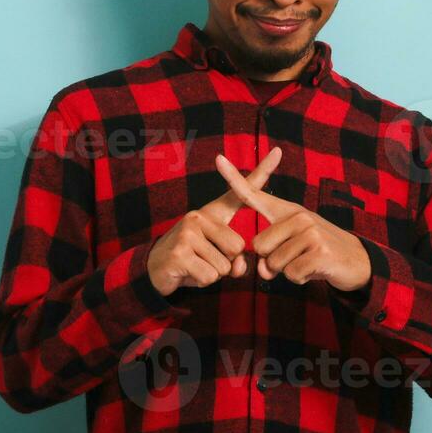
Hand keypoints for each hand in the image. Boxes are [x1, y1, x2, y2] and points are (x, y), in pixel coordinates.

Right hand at [147, 147, 282, 297]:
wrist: (153, 270)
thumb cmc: (192, 260)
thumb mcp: (217, 257)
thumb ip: (236, 260)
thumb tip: (238, 266)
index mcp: (212, 213)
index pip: (240, 192)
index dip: (262, 172)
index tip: (278, 151)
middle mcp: (199, 215)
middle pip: (238, 247)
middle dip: (226, 263)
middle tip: (204, 259)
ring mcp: (187, 232)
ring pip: (224, 266)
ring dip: (213, 274)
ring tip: (195, 265)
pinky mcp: (180, 252)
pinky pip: (210, 276)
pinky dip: (202, 282)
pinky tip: (187, 272)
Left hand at [213, 155, 372, 292]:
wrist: (356, 261)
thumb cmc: (317, 253)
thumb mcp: (291, 250)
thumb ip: (269, 258)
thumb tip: (263, 270)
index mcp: (287, 211)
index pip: (254, 193)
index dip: (233, 178)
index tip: (218, 159)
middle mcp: (298, 216)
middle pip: (259, 247)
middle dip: (272, 261)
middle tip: (296, 256)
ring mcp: (310, 232)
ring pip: (274, 264)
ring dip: (288, 271)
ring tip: (307, 262)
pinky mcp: (320, 252)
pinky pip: (291, 274)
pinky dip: (300, 278)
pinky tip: (315, 270)